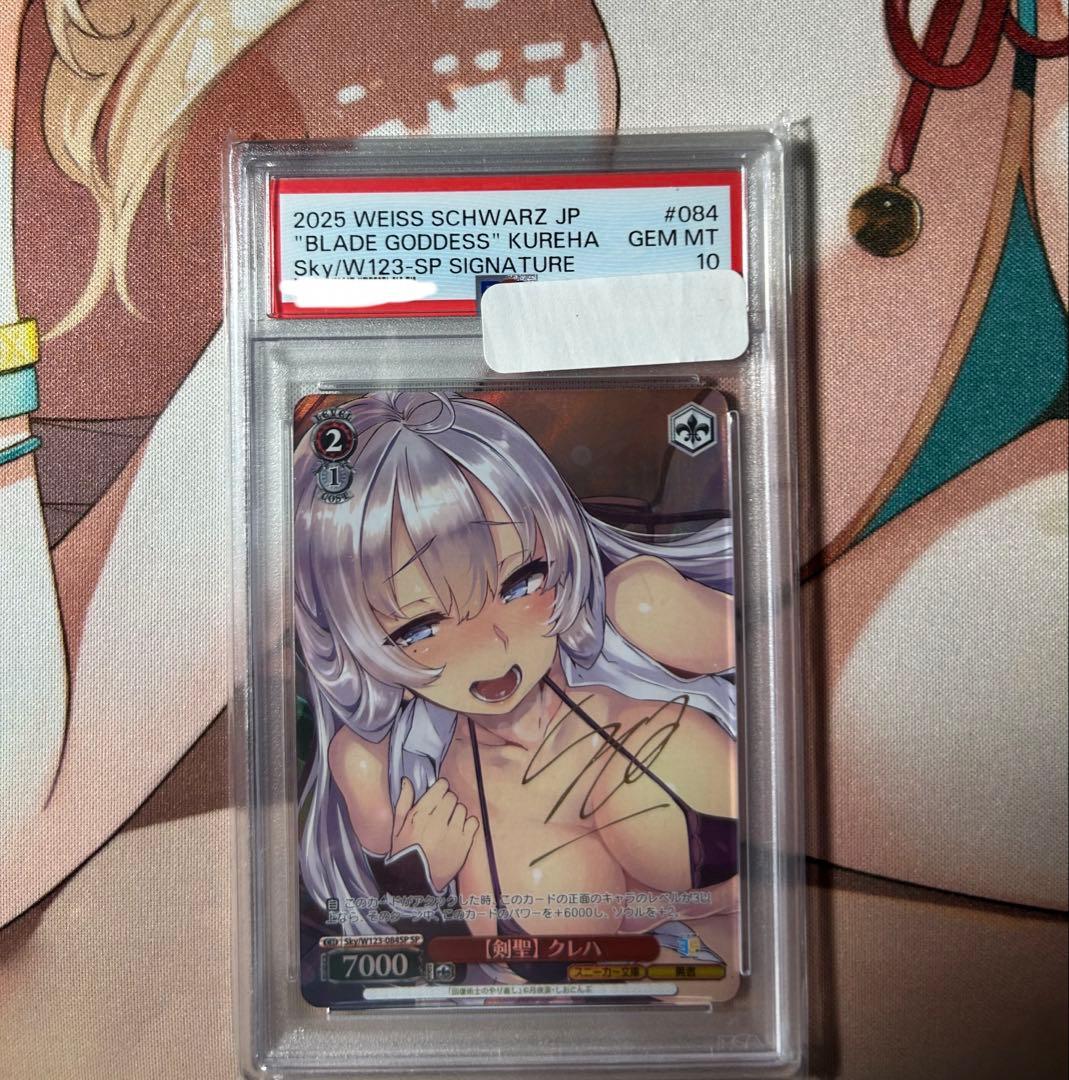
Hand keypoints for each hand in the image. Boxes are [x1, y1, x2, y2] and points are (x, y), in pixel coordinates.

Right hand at [391, 778, 478, 892]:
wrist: (414, 882)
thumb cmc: (404, 853)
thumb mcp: (397, 828)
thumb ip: (403, 802)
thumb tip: (407, 781)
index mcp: (419, 816)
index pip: (440, 788)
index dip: (440, 789)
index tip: (439, 794)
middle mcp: (436, 822)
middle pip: (451, 797)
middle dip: (447, 802)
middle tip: (442, 812)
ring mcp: (451, 834)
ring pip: (462, 809)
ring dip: (457, 813)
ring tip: (449, 823)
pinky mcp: (463, 845)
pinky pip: (473, 822)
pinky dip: (468, 824)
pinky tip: (459, 830)